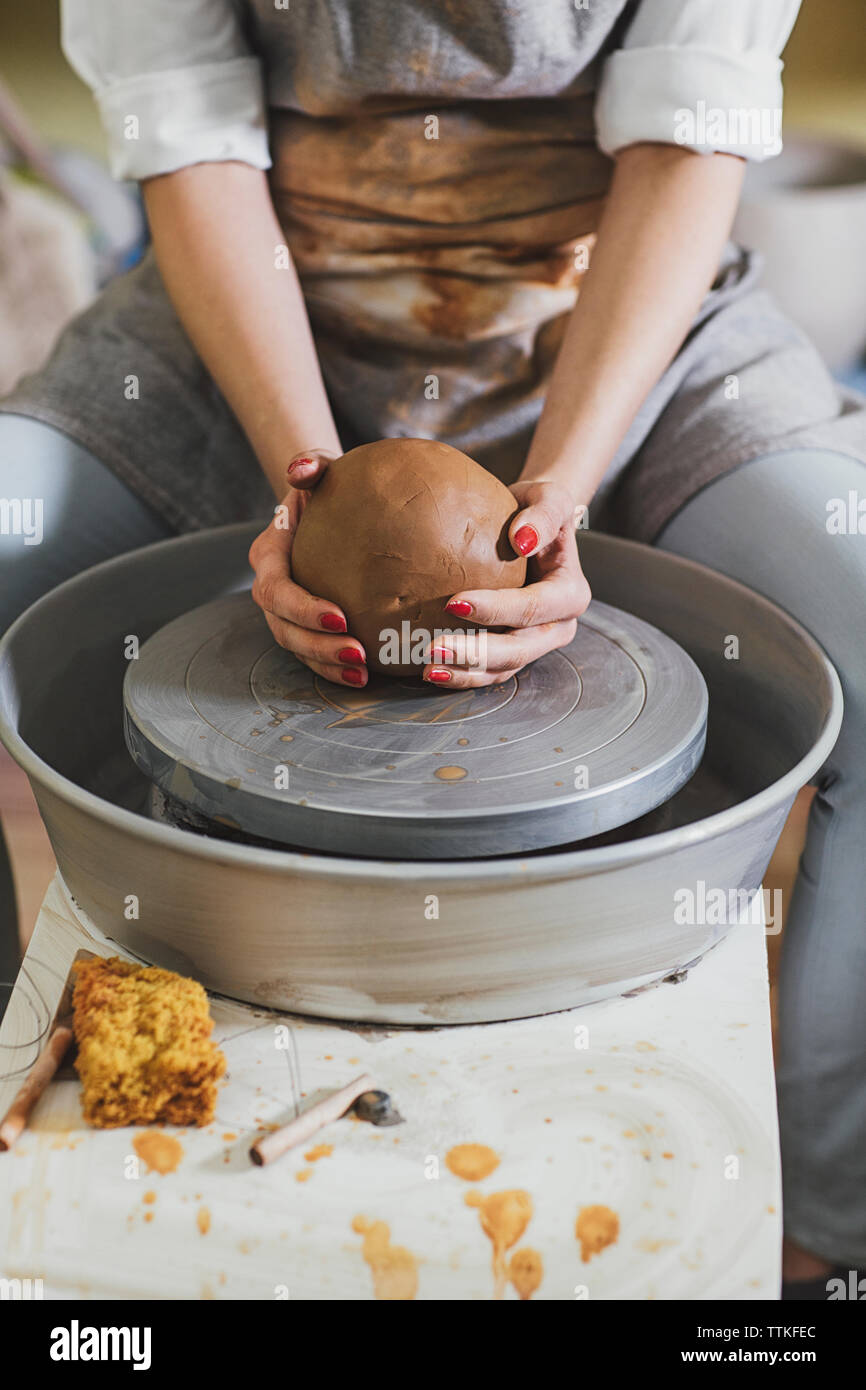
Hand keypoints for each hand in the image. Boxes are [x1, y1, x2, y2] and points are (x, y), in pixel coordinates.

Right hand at [248, 450, 368, 686]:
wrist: (329, 507)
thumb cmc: (327, 488)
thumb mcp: (321, 471)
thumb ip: (311, 465)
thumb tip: (300, 469)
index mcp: (269, 555)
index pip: (276, 590)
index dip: (303, 609)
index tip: (341, 617)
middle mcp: (271, 589)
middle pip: (283, 628)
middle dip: (317, 646)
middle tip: (357, 653)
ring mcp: (286, 612)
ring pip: (297, 647)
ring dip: (326, 664)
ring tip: (362, 673)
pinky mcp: (305, 626)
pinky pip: (314, 654)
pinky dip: (334, 668)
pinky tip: (366, 675)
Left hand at [425, 479, 590, 687]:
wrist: (530, 528)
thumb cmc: (537, 510)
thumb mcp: (549, 498)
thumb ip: (543, 514)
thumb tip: (522, 538)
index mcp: (570, 594)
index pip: (532, 608)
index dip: (495, 610)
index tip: (453, 603)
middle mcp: (558, 626)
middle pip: (519, 650)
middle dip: (476, 653)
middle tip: (433, 649)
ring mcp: (536, 643)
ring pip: (503, 669)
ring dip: (466, 672)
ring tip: (429, 668)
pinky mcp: (514, 651)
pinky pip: (490, 671)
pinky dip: (463, 674)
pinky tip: (432, 671)